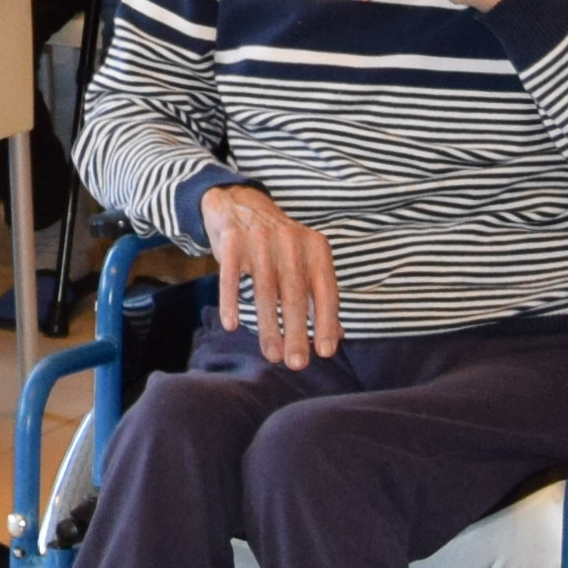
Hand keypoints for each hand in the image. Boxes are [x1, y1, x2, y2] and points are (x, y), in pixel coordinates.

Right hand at [202, 178, 344, 367]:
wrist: (239, 203)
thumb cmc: (278, 244)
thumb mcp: (305, 261)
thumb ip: (320, 295)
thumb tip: (336, 336)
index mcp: (315, 248)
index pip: (326, 290)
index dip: (326, 322)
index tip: (325, 352)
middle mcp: (291, 242)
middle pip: (295, 295)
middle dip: (296, 333)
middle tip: (296, 364)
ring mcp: (260, 240)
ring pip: (265, 292)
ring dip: (268, 328)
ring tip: (271, 355)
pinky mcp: (231, 241)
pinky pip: (231, 278)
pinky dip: (231, 302)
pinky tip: (232, 325)